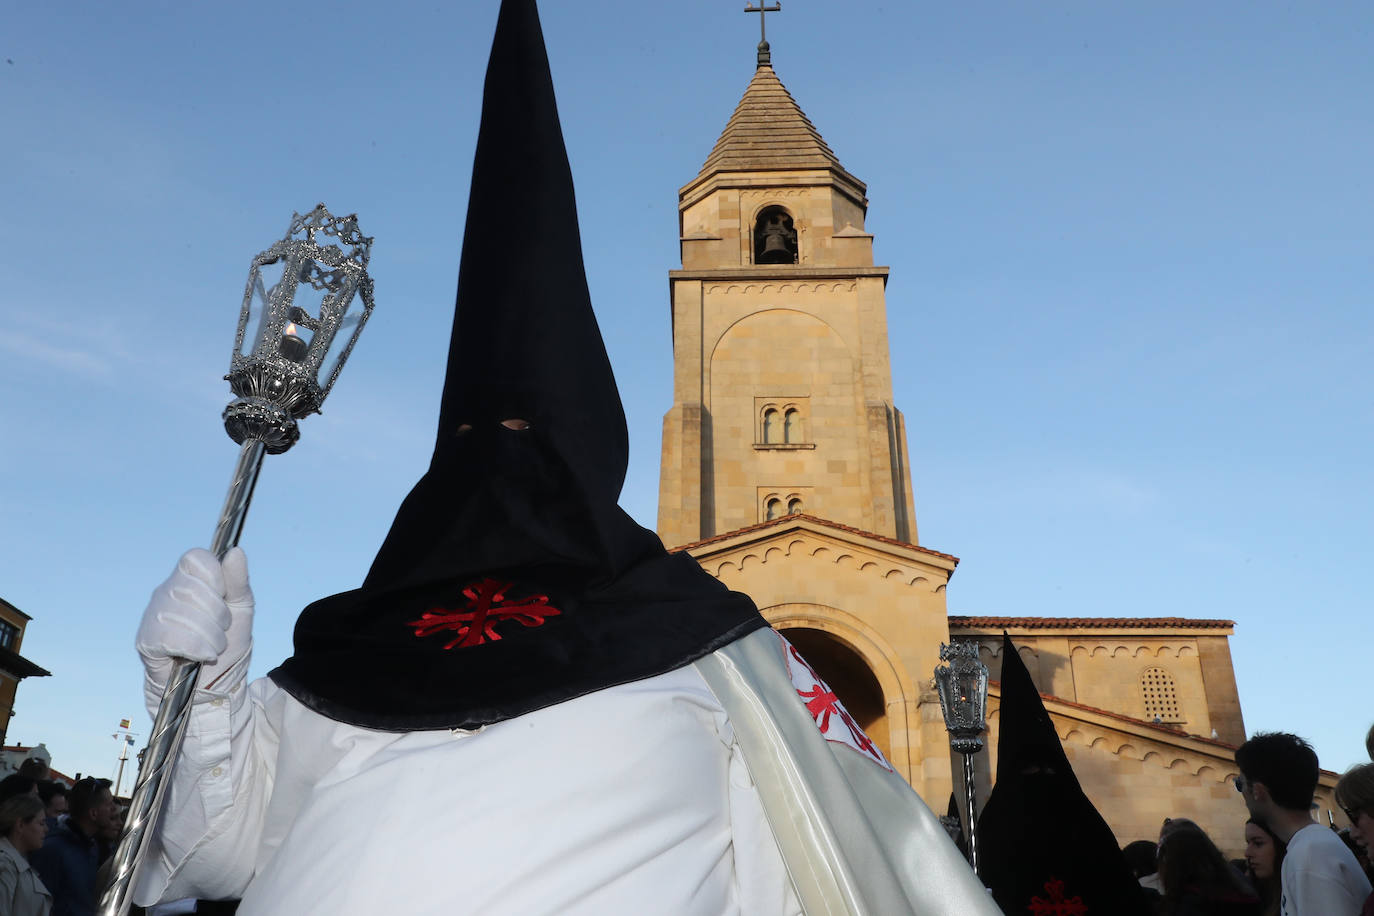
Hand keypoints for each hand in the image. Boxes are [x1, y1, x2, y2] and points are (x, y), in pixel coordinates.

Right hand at [136, 547, 254, 700]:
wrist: (215, 684)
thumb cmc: (228, 643)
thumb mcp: (241, 609)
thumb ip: (238, 580)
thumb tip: (235, 551)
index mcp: (189, 579)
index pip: (195, 558)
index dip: (215, 577)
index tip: (224, 598)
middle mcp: (167, 592)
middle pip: (192, 588)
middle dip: (218, 615)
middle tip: (221, 630)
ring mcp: (153, 615)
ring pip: (182, 613)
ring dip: (209, 636)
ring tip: (212, 647)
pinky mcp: (145, 641)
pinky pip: (170, 636)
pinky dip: (194, 648)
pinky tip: (199, 656)